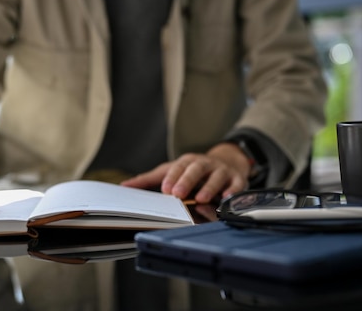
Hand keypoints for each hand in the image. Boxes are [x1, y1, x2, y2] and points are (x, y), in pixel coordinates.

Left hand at [121, 143, 250, 203]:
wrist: (226, 162)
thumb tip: (124, 186)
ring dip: (209, 187)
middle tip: (178, 194)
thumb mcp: (170, 171)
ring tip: (201, 199)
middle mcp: (205, 164)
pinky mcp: (237, 180)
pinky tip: (227, 198)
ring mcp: (222, 171)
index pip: (178, 167)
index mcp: (187, 162)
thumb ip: (149, 180)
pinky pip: (236, 185)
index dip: (172, 178)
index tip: (166, 189)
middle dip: (187, 181)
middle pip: (196, 169)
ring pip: (216, 177)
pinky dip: (233, 191)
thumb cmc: (193, 172)